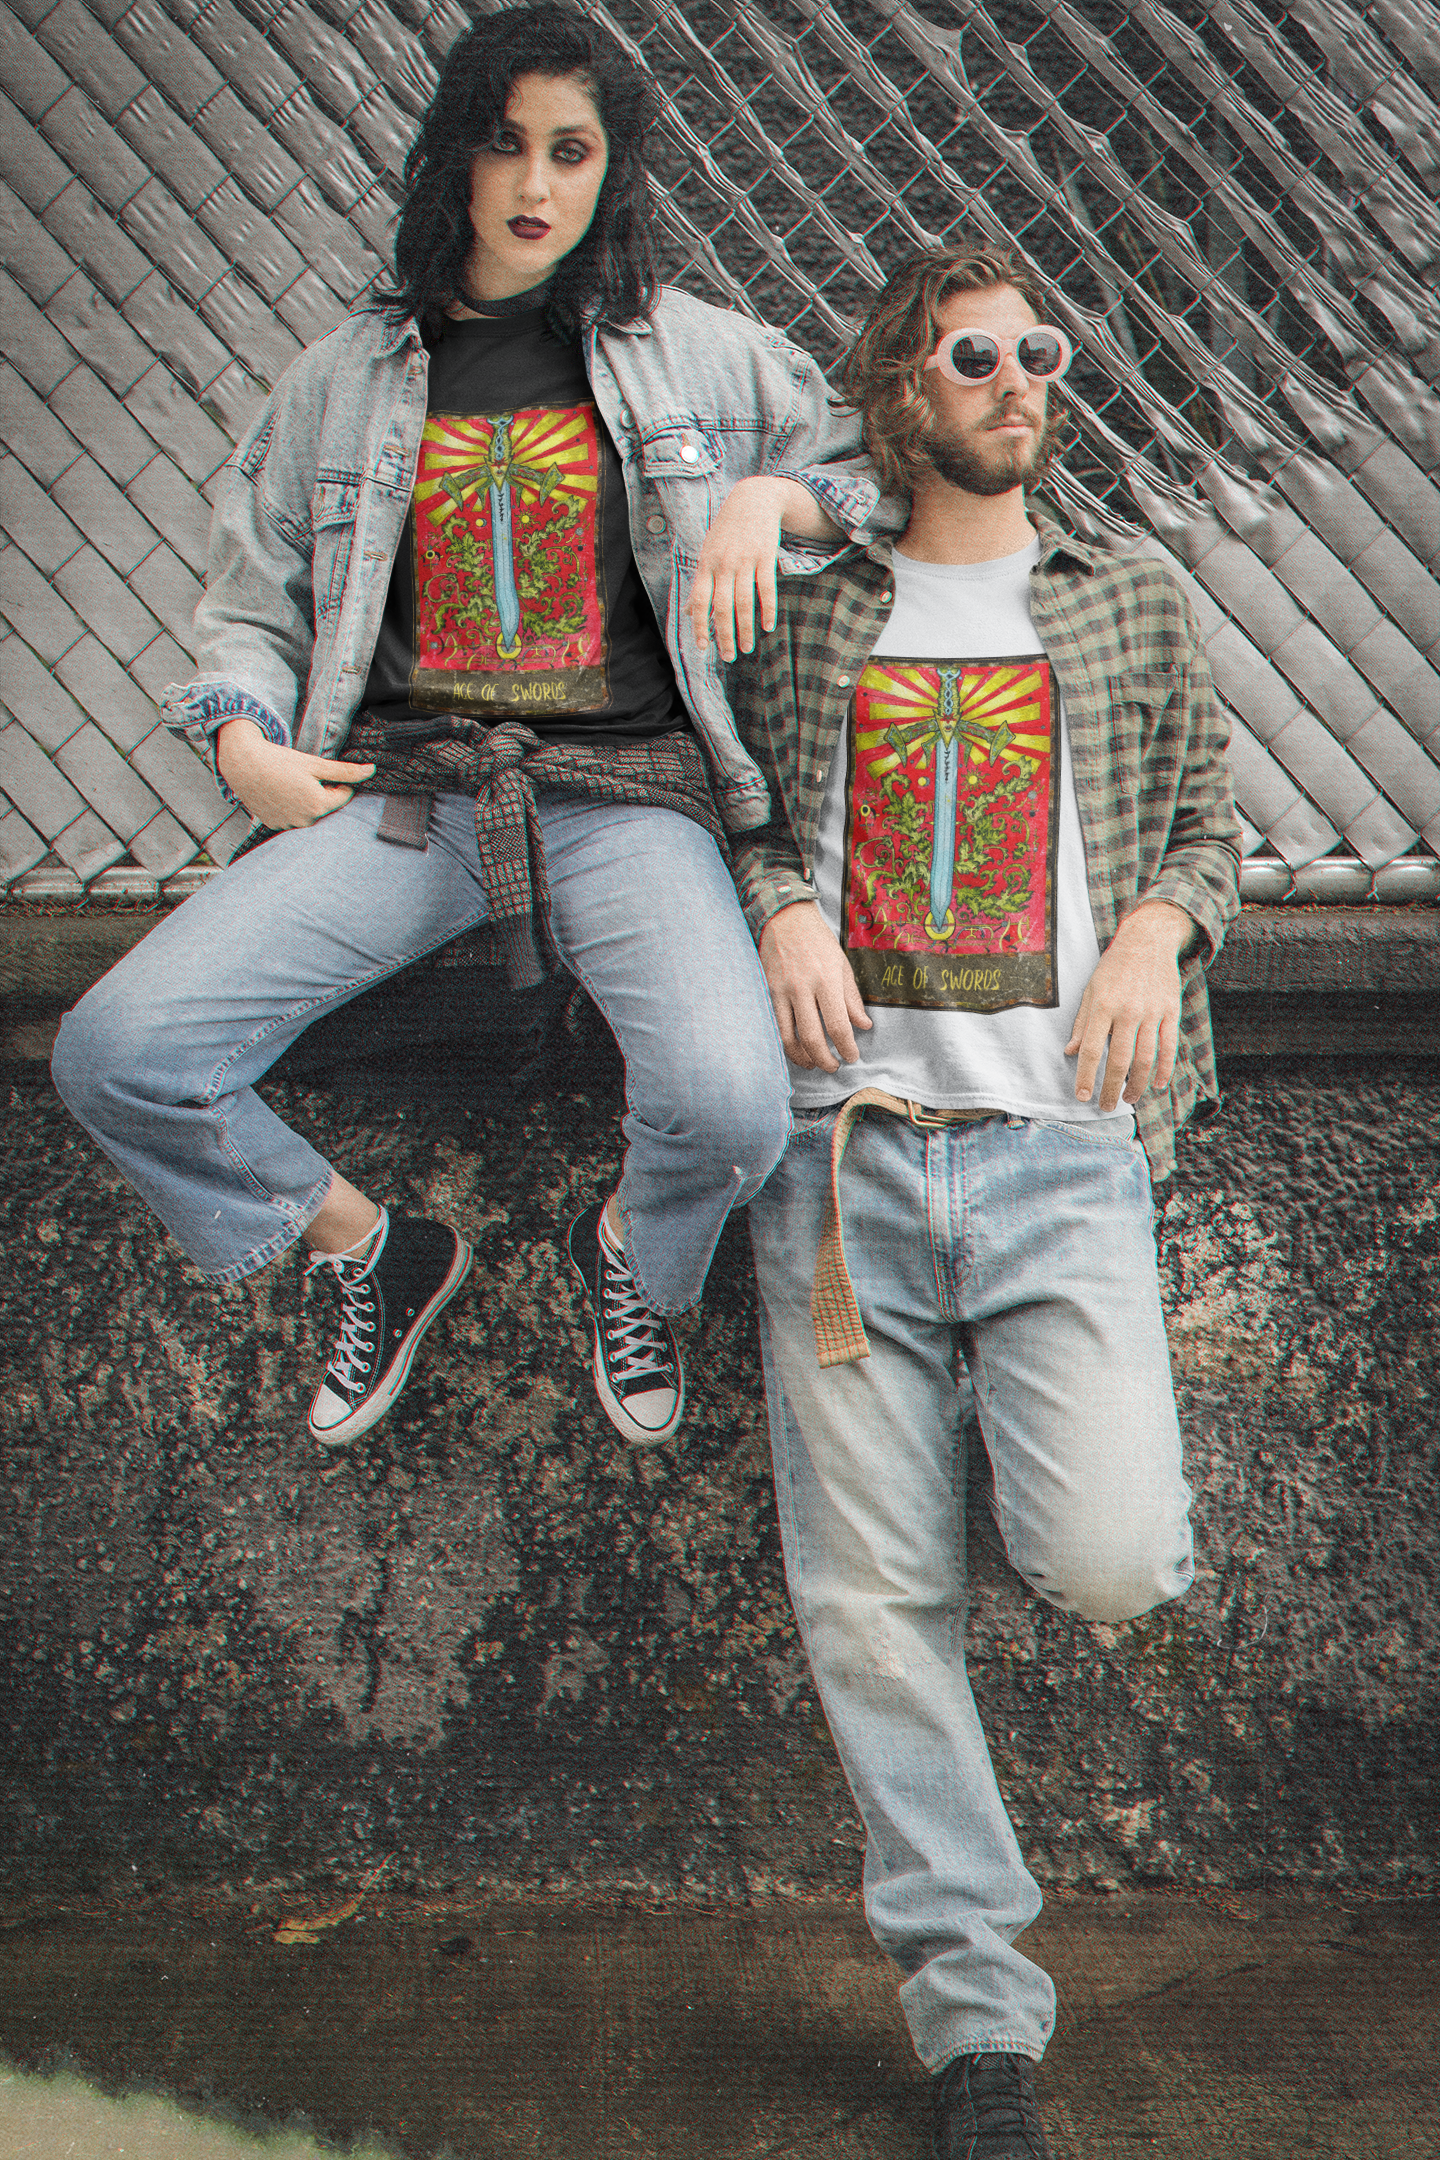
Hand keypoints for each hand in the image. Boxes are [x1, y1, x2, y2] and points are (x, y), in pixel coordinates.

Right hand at [216, 717, 373, 829]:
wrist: (243, 763)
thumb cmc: (280, 761)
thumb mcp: (316, 763)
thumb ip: (346, 771)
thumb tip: (372, 770)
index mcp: (319, 805)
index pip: (344, 796)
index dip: (336, 782)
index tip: (320, 773)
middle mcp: (305, 821)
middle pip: (326, 807)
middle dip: (322, 793)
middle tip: (303, 778)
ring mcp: (288, 825)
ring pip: (309, 814)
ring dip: (306, 802)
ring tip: (288, 785)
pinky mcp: (274, 825)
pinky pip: (291, 818)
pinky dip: (290, 808)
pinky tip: (278, 793)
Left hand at [688, 477, 840, 660]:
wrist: (752, 499)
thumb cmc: (727, 532)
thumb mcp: (708, 553)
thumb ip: (701, 583)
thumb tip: (689, 613)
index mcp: (705, 565)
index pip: (699, 602)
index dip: (700, 626)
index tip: (703, 648)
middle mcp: (723, 564)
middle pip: (722, 607)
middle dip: (724, 635)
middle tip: (728, 657)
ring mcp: (744, 560)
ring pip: (743, 602)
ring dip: (745, 628)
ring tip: (747, 648)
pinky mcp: (765, 556)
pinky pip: (766, 588)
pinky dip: (768, 609)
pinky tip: (768, 626)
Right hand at [759, 901, 872, 1069]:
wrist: (784, 918)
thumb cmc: (817, 940)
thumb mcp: (841, 964)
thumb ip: (852, 998)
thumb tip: (864, 1025)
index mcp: (827, 980)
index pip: (838, 1025)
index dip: (846, 1048)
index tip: (852, 1057)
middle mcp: (803, 987)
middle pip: (813, 1038)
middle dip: (825, 1060)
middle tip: (834, 1067)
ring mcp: (781, 991)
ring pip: (789, 1038)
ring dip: (803, 1058)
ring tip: (813, 1064)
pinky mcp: (767, 992)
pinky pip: (775, 1026)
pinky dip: (785, 1044)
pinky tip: (795, 1050)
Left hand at [1066, 900, 1194, 1109]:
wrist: (1148, 940)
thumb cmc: (1114, 967)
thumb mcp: (1090, 990)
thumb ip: (1082, 1023)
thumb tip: (1071, 1052)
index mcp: (1103, 1006)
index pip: (1092, 1050)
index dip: (1086, 1076)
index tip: (1082, 1096)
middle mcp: (1127, 1011)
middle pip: (1120, 1060)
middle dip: (1111, 1088)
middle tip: (1106, 1106)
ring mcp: (1151, 1012)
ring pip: (1146, 1058)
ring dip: (1137, 1085)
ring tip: (1128, 1098)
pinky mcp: (1170, 1011)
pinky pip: (1169, 1046)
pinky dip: (1165, 1069)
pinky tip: (1158, 1084)